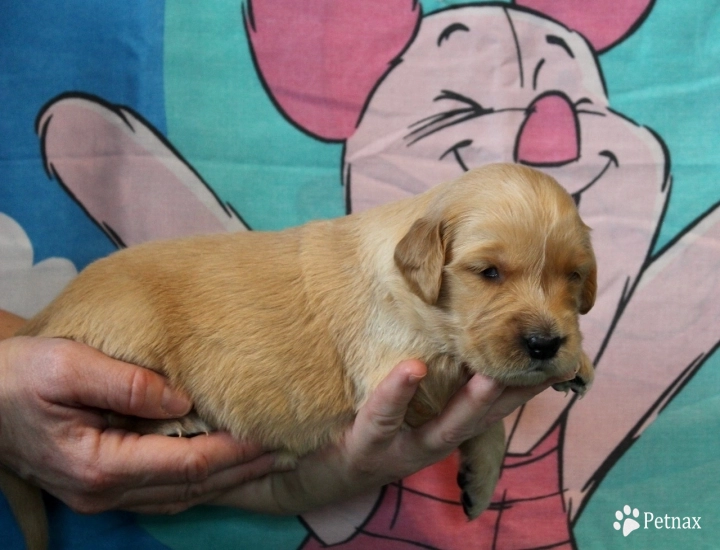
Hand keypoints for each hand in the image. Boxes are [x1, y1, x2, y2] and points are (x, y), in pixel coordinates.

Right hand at [0, 335, 279, 514]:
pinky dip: (203, 480)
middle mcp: (107, 490)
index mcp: (101, 464)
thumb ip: (124, 384)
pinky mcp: (106, 484)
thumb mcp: (65, 366)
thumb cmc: (18, 377)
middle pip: (193, 486)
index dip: (233, 452)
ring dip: (229, 479)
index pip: (187, 464)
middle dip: (244, 470)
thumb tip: (181, 399)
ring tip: (271, 460)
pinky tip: (227, 467)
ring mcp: (105, 494)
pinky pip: (166, 489)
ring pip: (183, 494)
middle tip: (291, 452)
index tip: (272, 436)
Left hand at [212, 360, 556, 513]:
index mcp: (438, 429)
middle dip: (513, 396)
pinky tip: (411, 369)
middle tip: (543, 368)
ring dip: (470, 404)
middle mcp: (427, 444)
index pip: (489, 407)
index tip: (554, 363)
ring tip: (491, 375)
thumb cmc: (356, 428)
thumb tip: (445, 335)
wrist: (301, 472)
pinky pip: (382, 420)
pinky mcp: (364, 450)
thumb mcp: (395, 407)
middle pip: (480, 420)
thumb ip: (424, 381)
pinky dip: (395, 395)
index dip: (522, 388)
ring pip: (443, 429)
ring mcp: (398, 451)